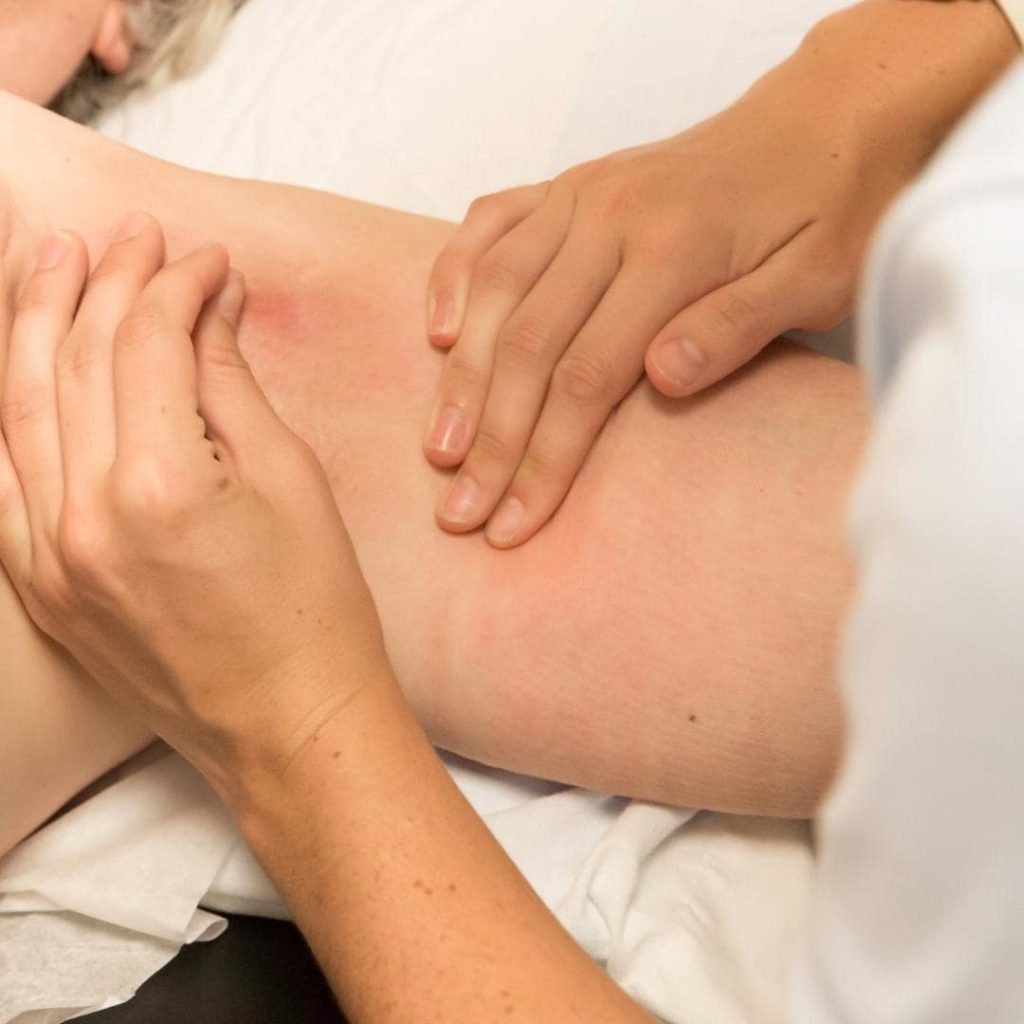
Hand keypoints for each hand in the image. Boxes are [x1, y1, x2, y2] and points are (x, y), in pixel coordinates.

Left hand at [0, 216, 387, 787]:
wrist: (288, 722)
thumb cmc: (315, 612)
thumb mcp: (294, 483)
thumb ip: (233, 383)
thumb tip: (210, 306)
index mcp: (162, 490)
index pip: (148, 344)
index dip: (176, 286)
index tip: (207, 260)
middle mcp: (84, 520)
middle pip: (73, 359)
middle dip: (100, 282)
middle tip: (128, 236)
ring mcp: (48, 557)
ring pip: (18, 406)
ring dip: (34, 322)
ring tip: (52, 260)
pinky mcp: (39, 584)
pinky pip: (5, 473)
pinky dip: (13, 405)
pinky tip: (23, 359)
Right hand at [423, 0, 1015, 548]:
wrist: (823, 121)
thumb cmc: (826, 212)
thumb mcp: (817, 278)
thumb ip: (736, 326)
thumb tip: (662, 378)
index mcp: (674, 249)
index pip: (588, 375)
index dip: (546, 459)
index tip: (514, 524)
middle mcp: (611, 216)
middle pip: (529, 344)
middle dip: (491, 439)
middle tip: (459, 512)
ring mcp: (581, 193)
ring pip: (497, 291)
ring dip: (460, 377)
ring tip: (437, 449)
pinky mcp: (566, 185)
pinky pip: (490, 225)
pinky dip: (453, 276)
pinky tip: (438, 334)